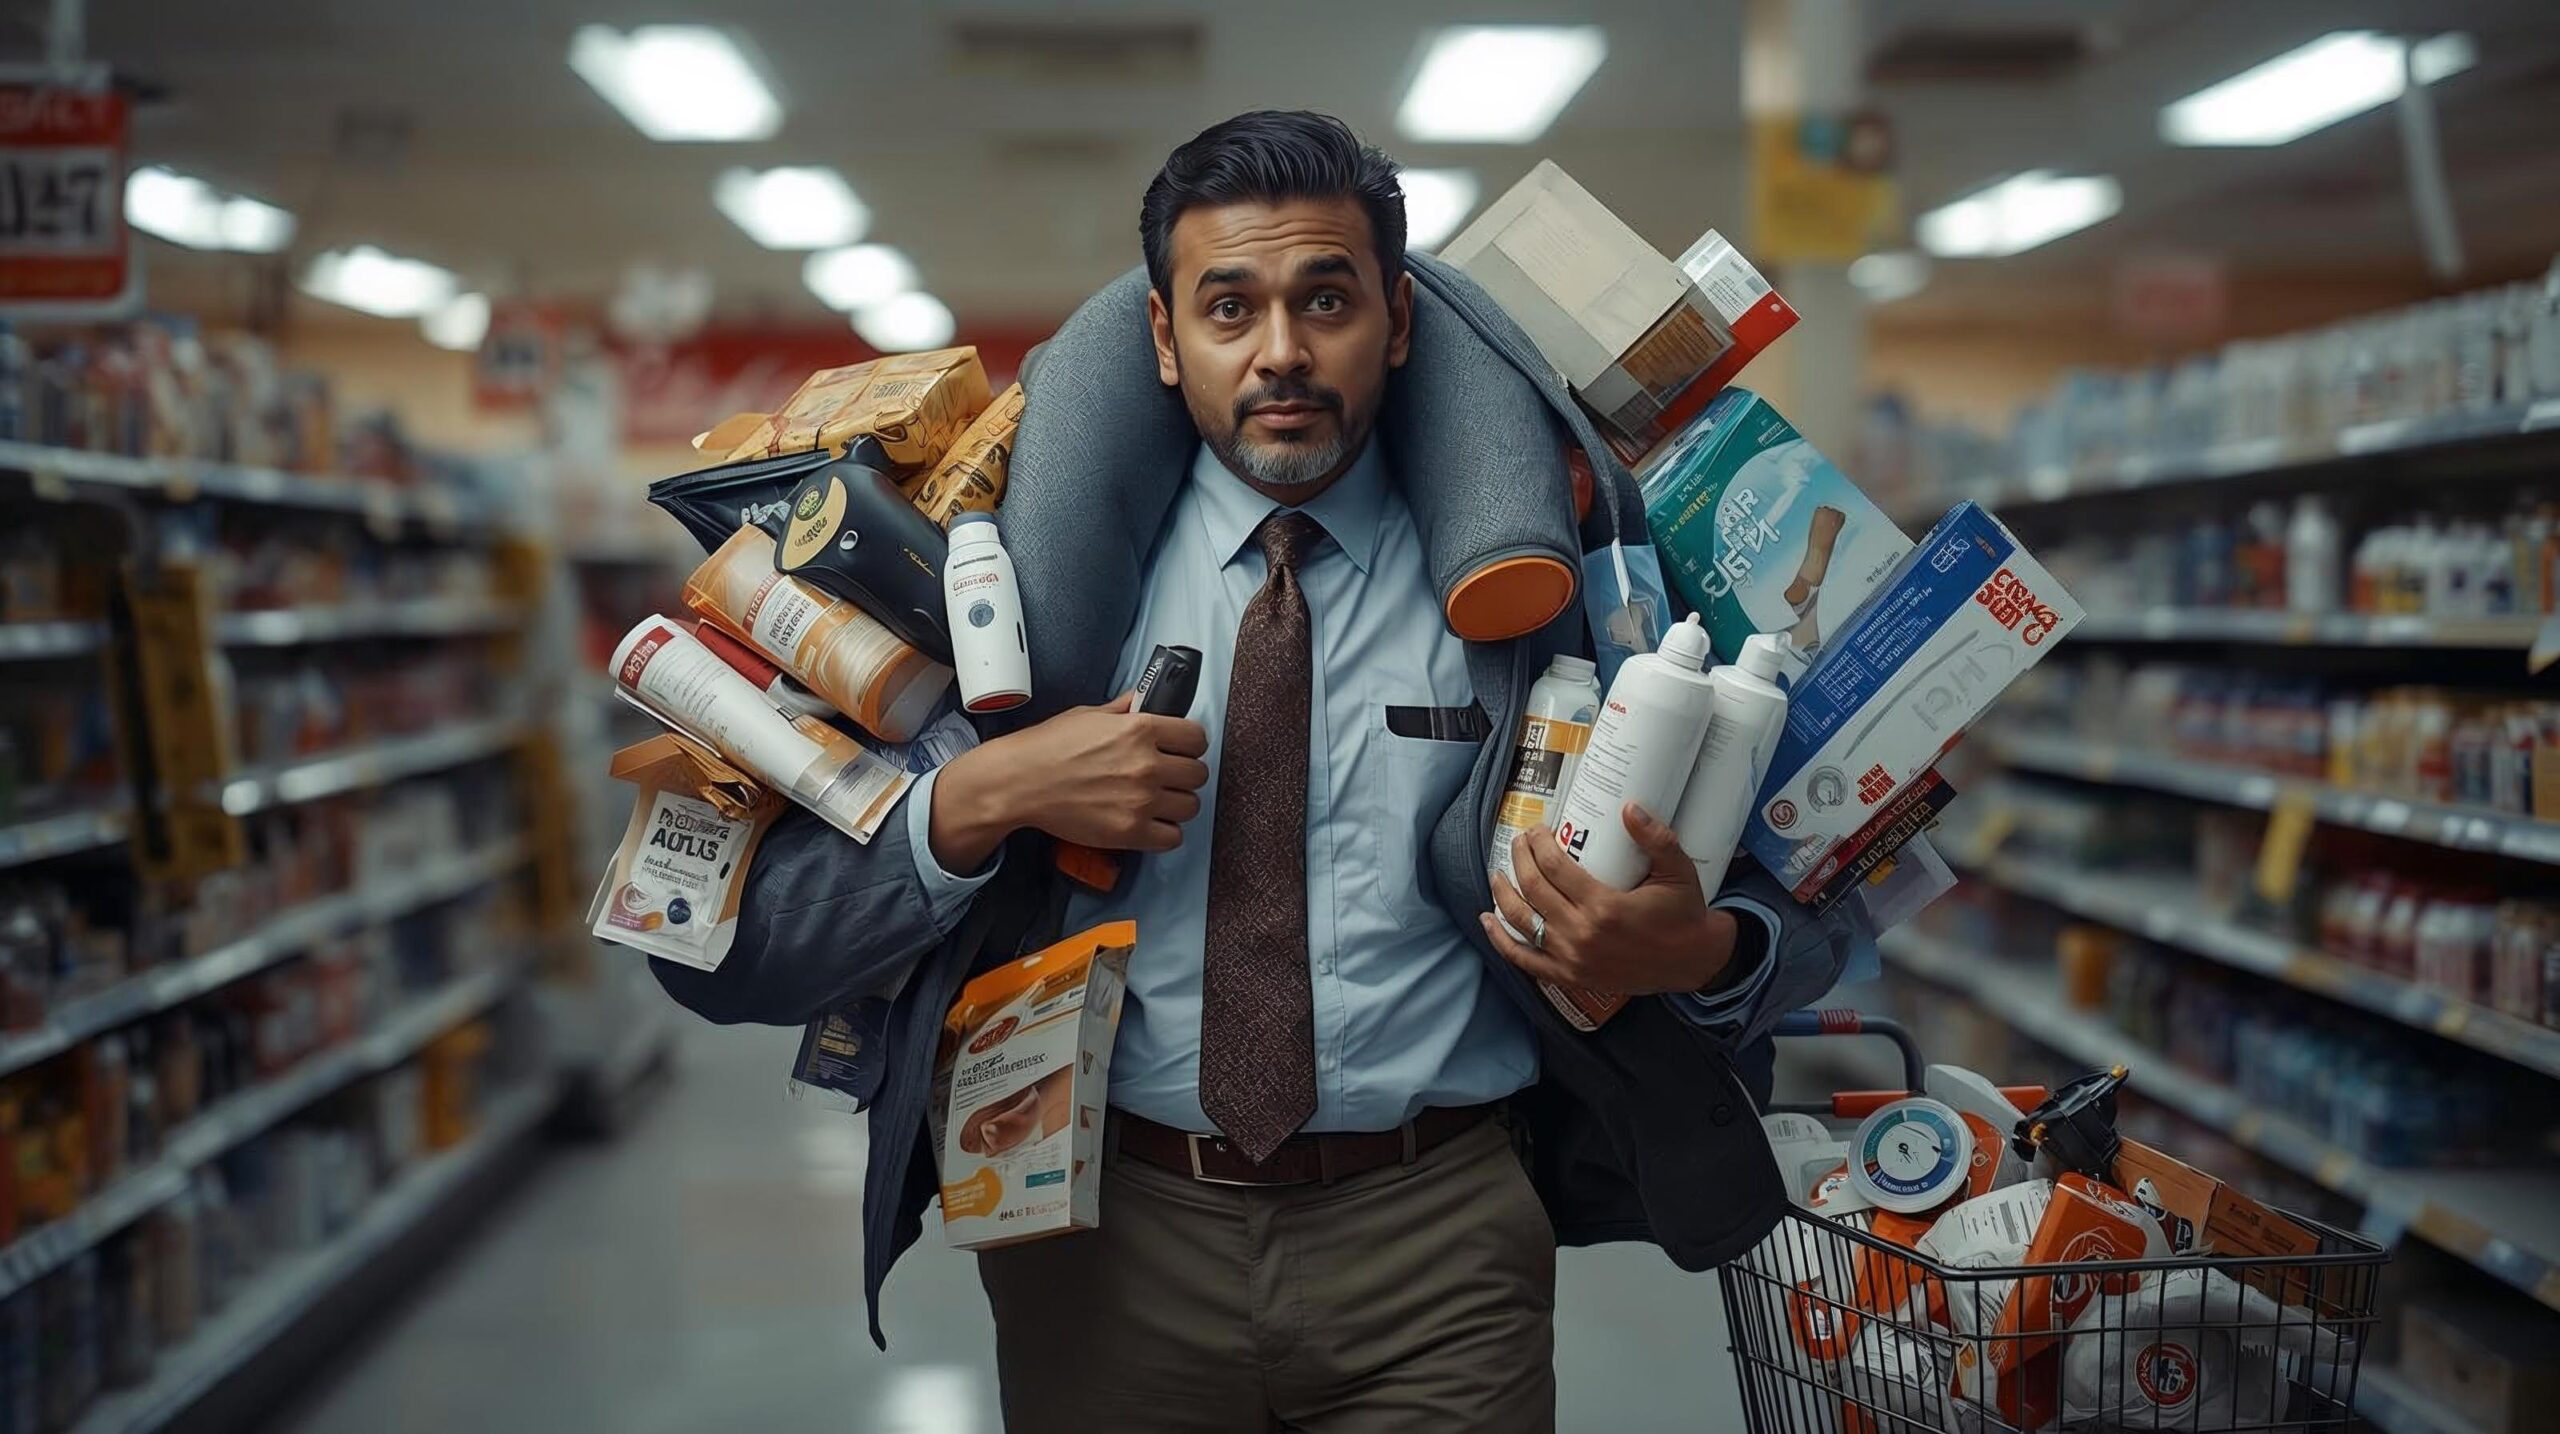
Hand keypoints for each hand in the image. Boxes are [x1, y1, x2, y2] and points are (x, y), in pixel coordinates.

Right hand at [929, 691, 1210, 871]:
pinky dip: (1165, 832)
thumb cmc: (1049, 745)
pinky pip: (1173, 837)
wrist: (1019, 783)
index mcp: (1141, 729)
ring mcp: (1141, 800)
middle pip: (1198, 774)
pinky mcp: (1130, 831)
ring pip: (1190, 806)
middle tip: (1166, 777)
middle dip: (1184, 775)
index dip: (1189, 744)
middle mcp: (1147, 764)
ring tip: (1157, 802)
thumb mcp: (1089, 714)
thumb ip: (1124, 709)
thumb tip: (1144, 700)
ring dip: (1176, 804)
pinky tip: (1149, 823)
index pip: (1197, 738)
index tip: (1179, 750)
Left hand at [1480, 802, 1737, 997]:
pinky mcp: (1569, 977)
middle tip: (1520, 842)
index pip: (1554, 866)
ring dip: (1503, 894)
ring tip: (1498, 872)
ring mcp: (1572, 959)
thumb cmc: (1684, 913)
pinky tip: (1487, 921)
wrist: (1693, 962)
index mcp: (1604, 906)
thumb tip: (1629, 807)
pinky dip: (1502, 941)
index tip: (1536, 829)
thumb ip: (1656, 837)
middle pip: (1532, 889)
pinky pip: (1525, 960)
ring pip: (1522, 922)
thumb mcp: (1677, 870)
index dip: (1538, 843)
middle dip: (1519, 859)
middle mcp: (1581, 934)